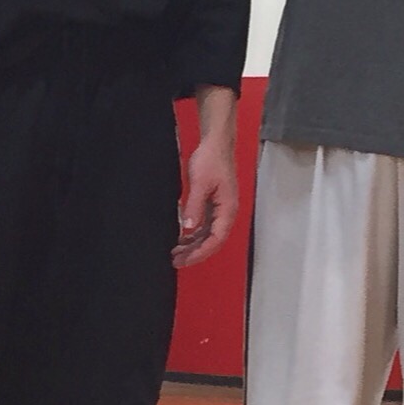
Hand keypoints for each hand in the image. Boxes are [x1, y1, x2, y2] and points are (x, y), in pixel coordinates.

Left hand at [173, 134, 238, 267]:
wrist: (215, 144)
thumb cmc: (212, 159)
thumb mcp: (199, 183)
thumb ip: (194, 206)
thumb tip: (187, 228)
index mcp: (227, 209)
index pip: (216, 239)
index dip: (201, 252)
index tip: (185, 259)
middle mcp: (226, 212)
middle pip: (212, 241)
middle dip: (195, 253)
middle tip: (176, 261)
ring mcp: (220, 209)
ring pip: (208, 235)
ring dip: (193, 245)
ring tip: (176, 253)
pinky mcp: (213, 204)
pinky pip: (204, 226)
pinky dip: (193, 234)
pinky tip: (182, 238)